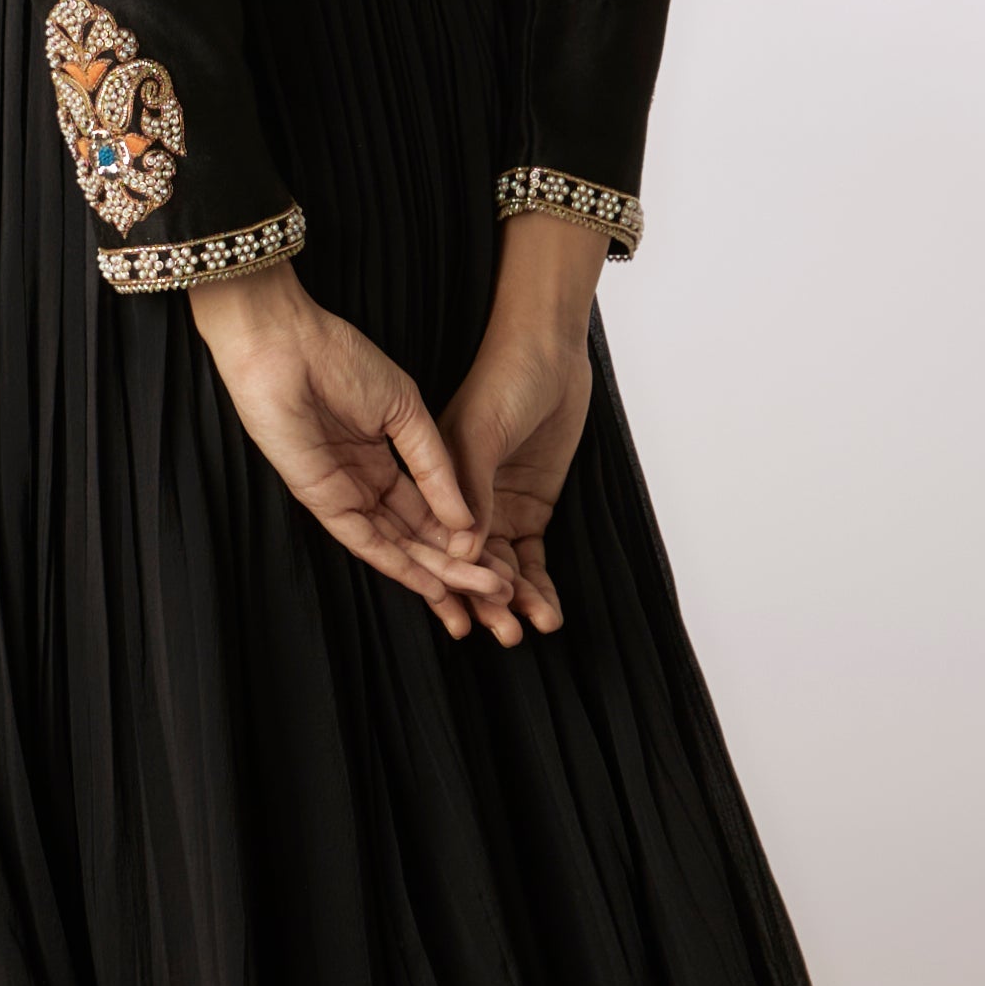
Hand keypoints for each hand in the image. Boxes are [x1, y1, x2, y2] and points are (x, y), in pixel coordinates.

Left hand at [188, 264, 514, 633]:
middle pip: (415, 536)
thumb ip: (434, 465)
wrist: (287, 341)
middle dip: (457, 565)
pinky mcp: (319, 498)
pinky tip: (429, 584)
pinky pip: (362, 540)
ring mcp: (341, 493)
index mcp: (382, 458)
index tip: (498, 557)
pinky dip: (396, 564)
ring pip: (395, 545)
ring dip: (436, 573)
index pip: (427, 510)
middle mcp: (362, 482)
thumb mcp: (406, 410)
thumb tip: (464, 517)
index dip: (462, 536)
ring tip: (480, 592)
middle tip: (498, 589)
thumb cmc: (338, 358)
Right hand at [435, 214, 604, 644]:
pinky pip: (532, 557)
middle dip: (485, 602)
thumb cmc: (505, 380)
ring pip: (502, 568)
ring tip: (531, 629)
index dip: (447, 583)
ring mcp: (497, 507)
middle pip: (469, 566)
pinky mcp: (530, 507)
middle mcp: (462, 503)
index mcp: (435, 485)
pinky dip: (541, 585)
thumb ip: (470, 491)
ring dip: (516, 600)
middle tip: (503, 634)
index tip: (461, 617)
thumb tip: (463, 553)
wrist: (549, 351)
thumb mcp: (480, 432)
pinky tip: (549, 612)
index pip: (436, 544)